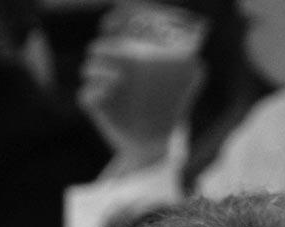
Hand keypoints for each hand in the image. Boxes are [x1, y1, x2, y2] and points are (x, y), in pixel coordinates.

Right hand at [77, 11, 202, 167]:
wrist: (156, 142)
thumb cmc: (167, 111)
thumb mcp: (184, 92)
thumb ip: (192, 74)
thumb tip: (198, 62)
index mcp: (131, 60)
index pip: (115, 36)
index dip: (113, 26)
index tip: (118, 26)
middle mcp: (114, 71)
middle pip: (99, 49)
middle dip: (106, 48)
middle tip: (120, 52)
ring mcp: (104, 89)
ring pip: (89, 69)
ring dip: (99, 69)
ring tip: (120, 77)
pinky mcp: (97, 107)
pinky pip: (86, 95)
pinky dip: (94, 92)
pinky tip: (110, 91)